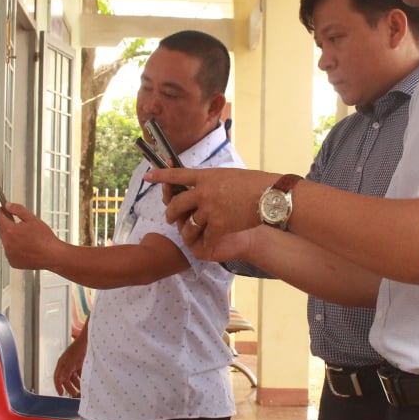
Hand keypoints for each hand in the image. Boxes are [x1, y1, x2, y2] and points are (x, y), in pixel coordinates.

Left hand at [0, 202, 61, 269]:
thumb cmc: (45, 239)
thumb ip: (18, 210)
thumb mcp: (32, 219)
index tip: (1, 210)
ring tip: (26, 238)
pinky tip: (25, 247)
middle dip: (7, 225)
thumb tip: (8, 206)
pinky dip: (14, 249)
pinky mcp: (12, 262)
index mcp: (10, 230)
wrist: (52, 255)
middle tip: (19, 225)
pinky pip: (9, 252)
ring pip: (5, 241)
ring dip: (11, 238)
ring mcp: (9, 253)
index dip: (0, 212)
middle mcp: (7, 243)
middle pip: (1, 229)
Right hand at [54, 337, 85, 396]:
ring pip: (73, 377)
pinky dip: (82, 378)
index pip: (57, 377)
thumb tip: (61, 380)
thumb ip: (66, 371)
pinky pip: (80, 373)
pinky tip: (86, 383)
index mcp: (62, 363)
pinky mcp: (81, 363)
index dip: (58, 386)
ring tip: (81, 390)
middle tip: (74, 394)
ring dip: (76, 384)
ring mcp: (74, 363)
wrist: (90, 339)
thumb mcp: (72, 361)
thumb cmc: (79, 347)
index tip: (61, 394)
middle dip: (69, 387)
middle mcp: (67, 364)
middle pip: (65, 379)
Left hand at [143, 167, 280, 245]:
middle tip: (169, 217)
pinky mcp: (219, 225)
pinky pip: (205, 237)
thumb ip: (211, 182)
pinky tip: (205, 244)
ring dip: (185, 230)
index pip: (176, 175)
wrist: (270, 196)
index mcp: (205, 176)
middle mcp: (203, 192)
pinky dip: (205, 242)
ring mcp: (210, 209)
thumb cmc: (254, 183)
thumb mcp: (228, 175)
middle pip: (177, 203)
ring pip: (189, 223)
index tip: (148, 176)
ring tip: (185, 232)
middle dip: (170, 212)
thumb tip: (200, 187)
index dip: (161, 176)